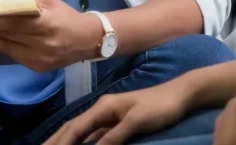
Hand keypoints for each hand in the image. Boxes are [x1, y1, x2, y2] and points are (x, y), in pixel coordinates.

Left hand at [0, 0, 102, 72]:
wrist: (87, 40)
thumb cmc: (65, 15)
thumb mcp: (47, 1)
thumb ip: (21, 2)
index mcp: (46, 24)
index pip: (14, 24)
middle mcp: (43, 44)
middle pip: (9, 37)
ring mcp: (40, 59)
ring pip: (9, 49)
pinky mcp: (39, 68)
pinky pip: (15, 56)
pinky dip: (3, 48)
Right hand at [44, 79, 194, 144]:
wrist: (180, 95)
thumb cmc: (159, 106)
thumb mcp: (136, 121)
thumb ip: (114, 136)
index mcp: (103, 107)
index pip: (75, 128)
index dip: (60, 141)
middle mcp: (102, 110)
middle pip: (73, 128)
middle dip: (56, 140)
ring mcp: (110, 117)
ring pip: (83, 132)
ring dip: (68, 141)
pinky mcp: (119, 123)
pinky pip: (95, 135)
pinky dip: (84, 142)